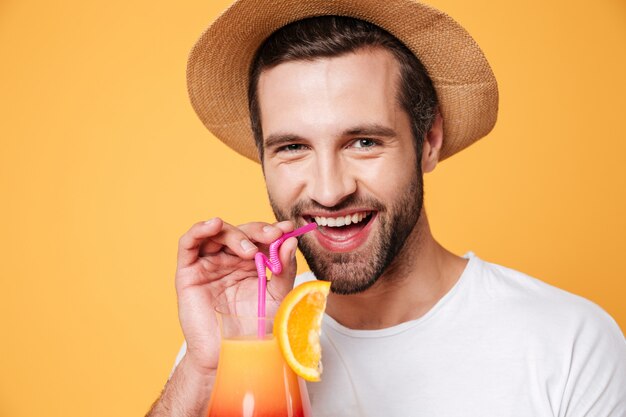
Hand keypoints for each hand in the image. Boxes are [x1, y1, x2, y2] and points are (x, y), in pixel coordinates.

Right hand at [174, 218, 297, 373]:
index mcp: (250, 263)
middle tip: (273, 236)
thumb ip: (285, 270)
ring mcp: (208, 264)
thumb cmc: (255, 328)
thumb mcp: (277, 296)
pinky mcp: (188, 271)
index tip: (288, 228)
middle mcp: (229, 260)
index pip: (260, 238)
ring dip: (235, 234)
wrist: (232, 353)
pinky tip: (214, 224)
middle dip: (258, 231)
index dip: (273, 230)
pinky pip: (189, 243)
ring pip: (217, 233)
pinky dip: (200, 229)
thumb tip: (291, 242)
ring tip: (248, 250)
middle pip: (241, 232)